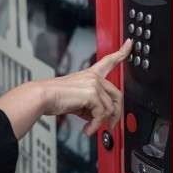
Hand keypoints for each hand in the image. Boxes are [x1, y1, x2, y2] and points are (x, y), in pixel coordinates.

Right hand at [0, 39, 131, 139]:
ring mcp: (94, 84)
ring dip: (101, 122)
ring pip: (110, 108)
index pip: (109, 60)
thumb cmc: (53, 97)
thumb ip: (90, 106)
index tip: (129, 44)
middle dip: (116, 113)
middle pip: (117, 95)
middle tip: (111, 125)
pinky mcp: (92, 93)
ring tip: (91, 128)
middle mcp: (93, 77)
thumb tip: (98, 118)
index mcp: (89, 74)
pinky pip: (102, 114)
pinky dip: (95, 125)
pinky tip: (87, 129)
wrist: (42, 97)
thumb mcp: (76, 100)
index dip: (122, 51)